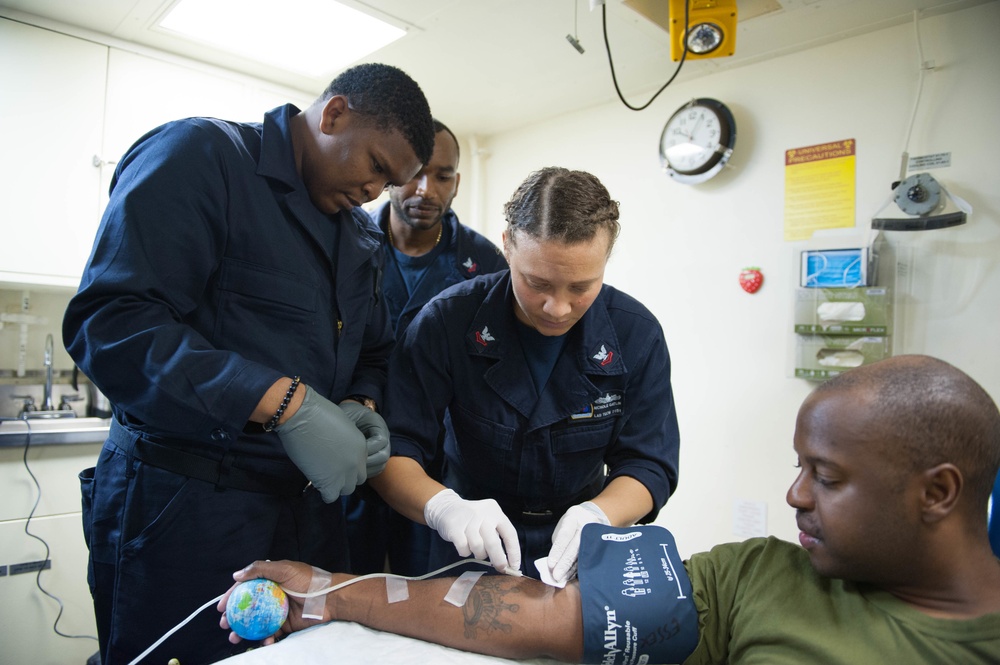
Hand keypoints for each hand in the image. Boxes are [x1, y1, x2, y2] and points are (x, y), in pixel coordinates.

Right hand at [218, 560, 345, 644]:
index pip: (245, 588)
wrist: (330, 598)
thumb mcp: (284, 569)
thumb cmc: (309, 580)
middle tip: (225, 625)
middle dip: (233, 617)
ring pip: (255, 623)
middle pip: (247, 607)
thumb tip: (236, 575)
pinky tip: (262, 641)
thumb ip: (260, 569)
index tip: (221, 608)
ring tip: (235, 638)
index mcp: (270, 580)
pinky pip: (271, 633)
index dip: (231, 597)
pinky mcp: (286, 625)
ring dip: (243, 631)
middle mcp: (272, 595)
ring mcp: (277, 611)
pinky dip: (265, 639)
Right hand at [275, 386, 366, 501]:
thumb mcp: (342, 426)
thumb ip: (346, 442)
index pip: (361, 465)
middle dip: (345, 477)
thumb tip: (338, 451)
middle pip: (357, 480)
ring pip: (346, 490)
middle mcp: (357, 462)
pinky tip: (316, 481)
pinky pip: (331, 497)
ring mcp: (344, 474)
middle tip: (330, 471)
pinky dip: (324, 492)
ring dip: (336, 486)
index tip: (336, 462)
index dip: (348, 465)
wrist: (303, 417)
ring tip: (323, 476)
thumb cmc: (317, 414)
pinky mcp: (329, 482)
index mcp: (362, 447)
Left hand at [339, 400, 390, 477]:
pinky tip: (353, 473)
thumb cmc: (347, 414)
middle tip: (351, 464)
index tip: (352, 450)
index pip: (381, 440)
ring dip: (366, 470)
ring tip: (351, 470)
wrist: (350, 413)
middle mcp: (384, 437)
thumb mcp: (347, 415)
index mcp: (378, 424)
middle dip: (367, 462)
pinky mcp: (376, 456)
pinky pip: (376, 469)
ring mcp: (382, 448)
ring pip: (381, 465)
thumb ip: (348, 428)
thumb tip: (345, 446)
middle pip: (384, 455)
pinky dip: (366, 473)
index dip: (368, 448)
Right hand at [424, 489, 521, 572]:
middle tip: (501, 568)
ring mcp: (468, 520)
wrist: (446, 507)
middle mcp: (483, 514)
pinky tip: (464, 547)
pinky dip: (465, 552)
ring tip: (476, 550)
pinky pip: (464, 548)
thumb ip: (496, 535)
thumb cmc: (472, 518)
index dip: (514, 552)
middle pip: (493, 542)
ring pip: (478, 547)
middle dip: (499, 559)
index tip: (515, 566)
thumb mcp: (487, 519)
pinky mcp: (454, 528)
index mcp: (495, 511)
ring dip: (479, 554)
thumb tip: (506, 561)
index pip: (509, 533)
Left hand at [546, 501, 609, 585]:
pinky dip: (577, 569)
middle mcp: (586, 526)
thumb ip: (558, 543)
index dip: (558, 551)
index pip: (565, 535)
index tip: (550, 565)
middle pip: (575, 547)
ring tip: (561, 579)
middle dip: (565, 563)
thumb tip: (553, 565)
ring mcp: (595, 535)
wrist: (590, 515)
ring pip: (582, 555)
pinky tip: (569, 576)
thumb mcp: (563, 527)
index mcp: (573, 518)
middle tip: (556, 576)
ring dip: (570, 569)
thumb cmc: (572, 523)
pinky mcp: (599, 545)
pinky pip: (587, 559)